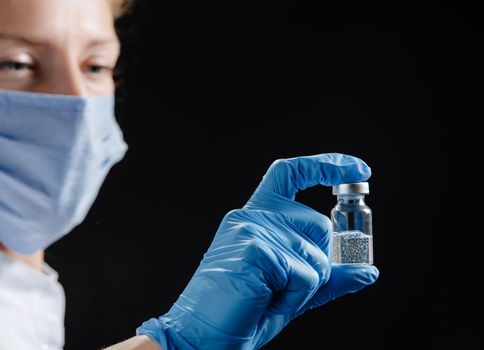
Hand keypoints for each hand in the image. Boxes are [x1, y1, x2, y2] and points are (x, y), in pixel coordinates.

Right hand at [137, 153, 378, 348]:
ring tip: (270, 295)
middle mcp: (252, 215)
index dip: (328, 165)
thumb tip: (369, 271)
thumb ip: (329, 275)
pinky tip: (268, 300)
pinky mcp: (256, 249)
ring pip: (316, 254)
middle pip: (319, 223)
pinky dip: (296, 297)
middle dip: (320, 262)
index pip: (293, 173)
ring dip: (306, 286)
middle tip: (288, 287)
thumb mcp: (293, 289)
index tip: (358, 169)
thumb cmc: (244, 310)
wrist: (202, 335)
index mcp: (256, 215)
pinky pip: (305, 275)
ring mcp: (252, 228)